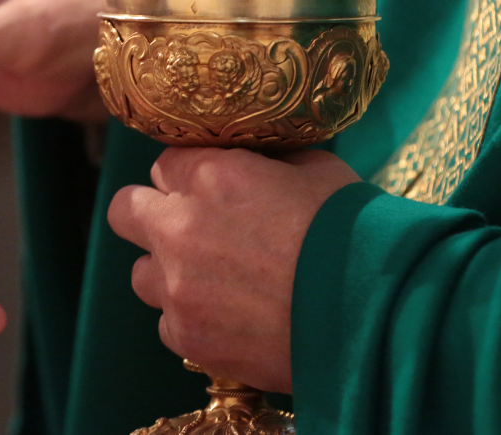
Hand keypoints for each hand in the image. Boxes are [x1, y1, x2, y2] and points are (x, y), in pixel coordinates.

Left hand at [107, 147, 359, 391]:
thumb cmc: (356, 234)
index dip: (187, 178)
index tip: (207, 190)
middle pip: (125, 211)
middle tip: (183, 227)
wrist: (375, 315)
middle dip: (150, 214)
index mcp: (212, 176)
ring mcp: (178, 287)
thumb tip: (258, 164)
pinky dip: (191, 321)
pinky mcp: (187, 336)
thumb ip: (269, 164)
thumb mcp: (317, 171)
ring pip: (142, 274)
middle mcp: (181, 227)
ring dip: (168, 273)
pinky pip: (167, 325)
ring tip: (214, 282)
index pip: (164, 164)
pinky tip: (230, 319)